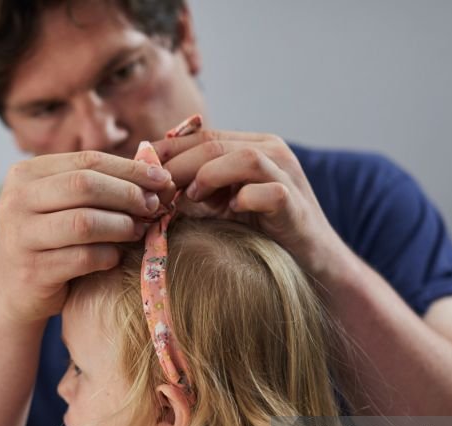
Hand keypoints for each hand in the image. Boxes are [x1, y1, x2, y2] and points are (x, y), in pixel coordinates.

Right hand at [0, 151, 174, 322]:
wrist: (14, 293)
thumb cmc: (51, 242)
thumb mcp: (62, 206)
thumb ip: (97, 185)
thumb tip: (155, 172)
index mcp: (26, 174)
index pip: (87, 160)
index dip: (130, 169)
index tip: (161, 180)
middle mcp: (17, 200)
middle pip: (85, 185)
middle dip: (128, 195)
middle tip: (153, 207)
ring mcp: (21, 236)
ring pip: (85, 222)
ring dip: (121, 226)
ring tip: (139, 231)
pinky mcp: (32, 270)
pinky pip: (83, 258)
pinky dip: (108, 255)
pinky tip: (117, 256)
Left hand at [151, 129, 346, 278]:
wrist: (314, 263)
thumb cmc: (265, 235)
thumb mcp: (224, 206)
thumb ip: (197, 192)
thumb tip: (151, 192)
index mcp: (252, 146)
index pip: (200, 136)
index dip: (165, 151)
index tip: (137, 172)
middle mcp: (272, 151)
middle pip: (214, 144)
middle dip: (177, 165)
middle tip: (155, 191)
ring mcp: (287, 175)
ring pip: (242, 158)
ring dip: (208, 176)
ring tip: (190, 198)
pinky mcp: (296, 202)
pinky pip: (268, 191)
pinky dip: (244, 199)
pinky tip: (230, 212)